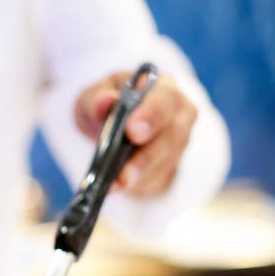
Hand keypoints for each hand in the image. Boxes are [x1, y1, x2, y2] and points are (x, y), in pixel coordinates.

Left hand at [74, 71, 197, 195]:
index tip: (132, 132)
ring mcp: (178, 143)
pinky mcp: (170, 167)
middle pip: (173, 136)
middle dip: (146, 157)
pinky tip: (118, 187)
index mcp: (163, 88)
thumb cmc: (109, 106)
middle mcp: (179, 115)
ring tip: (115, 185)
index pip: (165, 100)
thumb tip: (104, 100)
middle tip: (124, 175)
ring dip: (140, 176)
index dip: (151, 116)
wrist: (113, 127)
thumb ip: (97, 100)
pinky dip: (137, 185)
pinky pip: (159, 178)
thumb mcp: (94, 97)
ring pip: (166, 162)